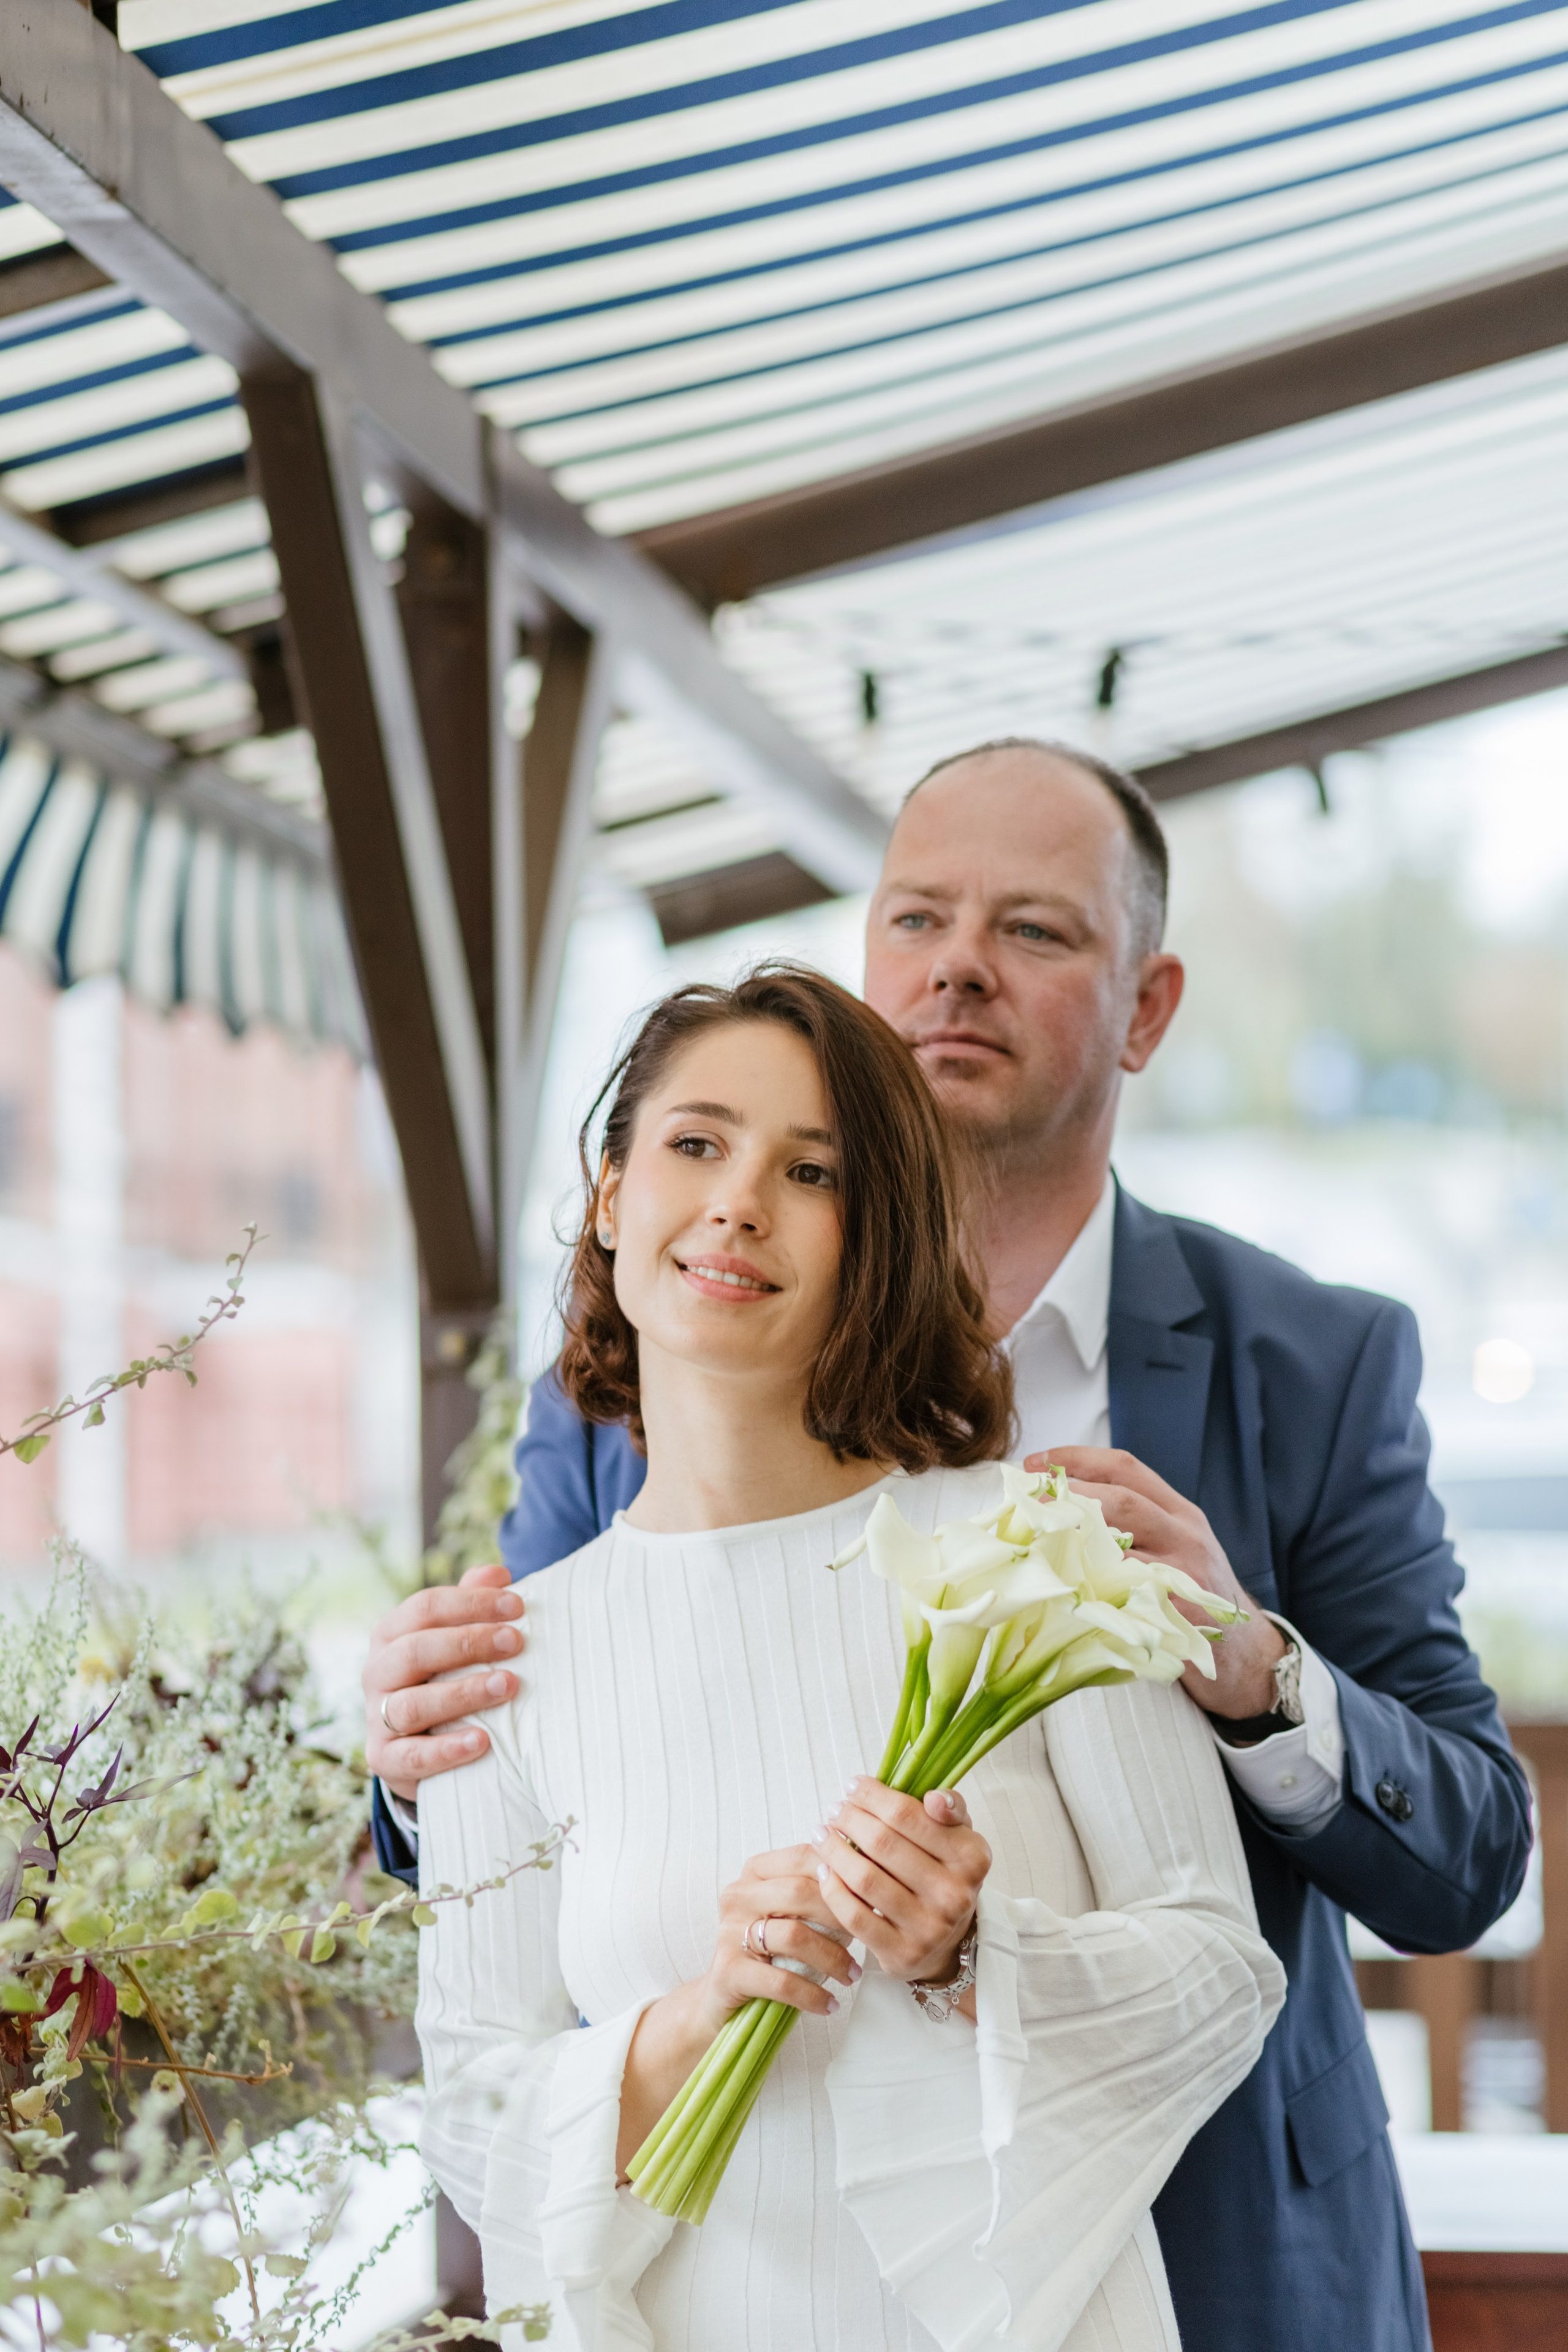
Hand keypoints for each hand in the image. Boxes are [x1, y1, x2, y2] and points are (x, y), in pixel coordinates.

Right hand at [362, 1562, 524, 1801]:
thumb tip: (499, 1574)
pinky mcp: (384, 1759)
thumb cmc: (443, 1675)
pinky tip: (483, 1741)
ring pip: (411, 1704)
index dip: (471, 1603)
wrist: (417, 1742)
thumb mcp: (453, 1636)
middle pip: (415, 1650)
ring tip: (508, 1685)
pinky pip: (411, 1756)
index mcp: (391, 1633)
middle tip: (516, 1642)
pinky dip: (447, 1750)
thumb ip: (472, 1603)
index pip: (425, 1608)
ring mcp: (376, 1717)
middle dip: (468, 1643)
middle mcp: (377, 1672)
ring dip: (462, 1694)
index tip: (517, 1606)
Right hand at [616, 1841, 860, 2174]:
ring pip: (794, 1935)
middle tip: (869, 1937)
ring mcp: (729, 1932)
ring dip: (832, 1958)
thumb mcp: (796, 1913)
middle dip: (842, 1916)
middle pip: (800, 1892)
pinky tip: (830, 2004)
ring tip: (853, 1975)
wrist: (726, 1997)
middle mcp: (738, 1894)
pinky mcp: (728, 1972)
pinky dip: (813, 1995)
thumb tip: (875, 1869)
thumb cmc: (775, 1950)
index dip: (844, 1873)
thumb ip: (824, 1889)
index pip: (806, 1856)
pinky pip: (781, 1981)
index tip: (874, 1894)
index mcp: (756, 1871)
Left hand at [811, 1780, 989, 1994]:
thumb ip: (951, 1807)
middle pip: (882, 1843)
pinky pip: (854, 1915)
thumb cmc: (944, 1874)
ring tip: (822, 1834)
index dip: (872, 1796)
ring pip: (865, 1878)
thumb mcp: (958, 1837)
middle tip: (834, 1810)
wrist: (947, 1941)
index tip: (851, 1786)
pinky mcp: (902, 1954)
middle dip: (849, 1819)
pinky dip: (832, 1888)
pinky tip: (823, 1869)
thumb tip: (933, 1798)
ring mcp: (929, 1928)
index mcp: (971, 1857)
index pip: (908, 1815)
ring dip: (834, 1850)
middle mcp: (954, 1894)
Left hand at [1028, 1446, 1286, 1719]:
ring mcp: (1186, 1574)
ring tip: (1032, 1547)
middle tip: (1025, 1505)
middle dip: (1066, 1497)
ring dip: (1071, 1546)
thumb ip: (1134, 1526)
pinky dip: (1091, 1595)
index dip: (1074, 1459)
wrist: (1247, 1655)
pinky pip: (1127, 1598)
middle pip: (1119, 1500)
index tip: (1033, 1464)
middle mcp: (1186, 1534)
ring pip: (1120, 1548)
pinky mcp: (1181, 1615)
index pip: (1124, 1467)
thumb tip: (1056, 1506)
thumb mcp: (1176, 1548)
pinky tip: (1062, 1596)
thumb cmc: (1194, 1596)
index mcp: (1180, 1512)